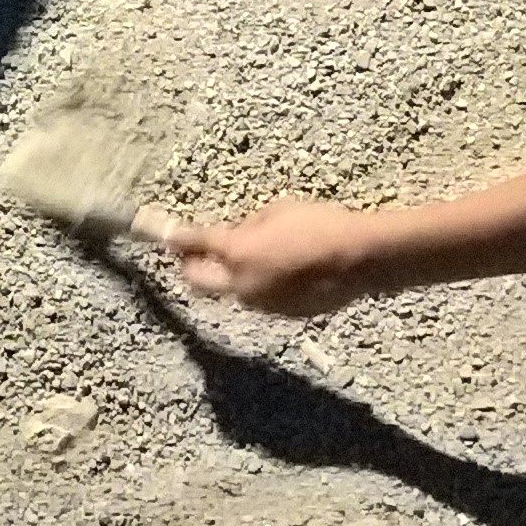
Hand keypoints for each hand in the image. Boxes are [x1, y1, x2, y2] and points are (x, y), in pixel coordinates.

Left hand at [166, 201, 385, 317]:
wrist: (360, 259)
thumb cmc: (320, 225)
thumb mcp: (278, 210)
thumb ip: (247, 225)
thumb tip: (233, 233)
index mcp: (237, 253)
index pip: (195, 244)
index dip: (176, 238)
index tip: (164, 234)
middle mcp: (241, 285)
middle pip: (198, 281)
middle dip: (193, 266)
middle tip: (200, 251)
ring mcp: (262, 304)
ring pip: (231, 292)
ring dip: (232, 277)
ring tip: (258, 257)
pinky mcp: (282, 315)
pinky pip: (261, 299)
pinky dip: (262, 286)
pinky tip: (286, 271)